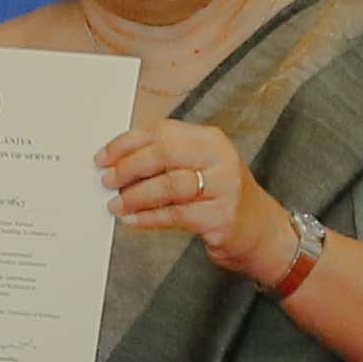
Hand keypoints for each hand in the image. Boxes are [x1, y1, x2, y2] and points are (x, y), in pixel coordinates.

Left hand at [98, 123, 290, 281]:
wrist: (260, 230)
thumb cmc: (219, 196)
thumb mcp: (198, 166)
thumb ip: (165, 159)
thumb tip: (117, 162)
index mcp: (209, 139)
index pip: (160, 131)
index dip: (126, 143)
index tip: (103, 157)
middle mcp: (219, 158)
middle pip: (164, 154)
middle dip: (129, 167)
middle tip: (107, 180)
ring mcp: (224, 187)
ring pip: (169, 185)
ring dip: (136, 195)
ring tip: (116, 203)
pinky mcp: (221, 217)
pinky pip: (175, 214)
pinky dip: (149, 218)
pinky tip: (132, 220)